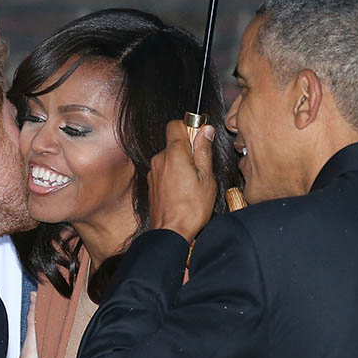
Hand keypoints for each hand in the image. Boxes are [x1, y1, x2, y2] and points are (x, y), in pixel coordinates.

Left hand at [147, 122, 216, 240]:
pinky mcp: (151, 184)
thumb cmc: (191, 209)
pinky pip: (164, 171)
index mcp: (174, 154)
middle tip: (201, 166)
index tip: (200, 136)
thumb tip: (205, 130)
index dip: (189, 126)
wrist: (170, 233)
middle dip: (187, 149)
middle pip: (173, 142)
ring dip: (181, 164)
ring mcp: (153, 172)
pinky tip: (183, 190)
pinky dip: (173, 175)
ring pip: (169, 158)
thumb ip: (204, 151)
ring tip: (193, 182)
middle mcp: (160, 160)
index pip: (176, 124)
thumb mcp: (206, 177)